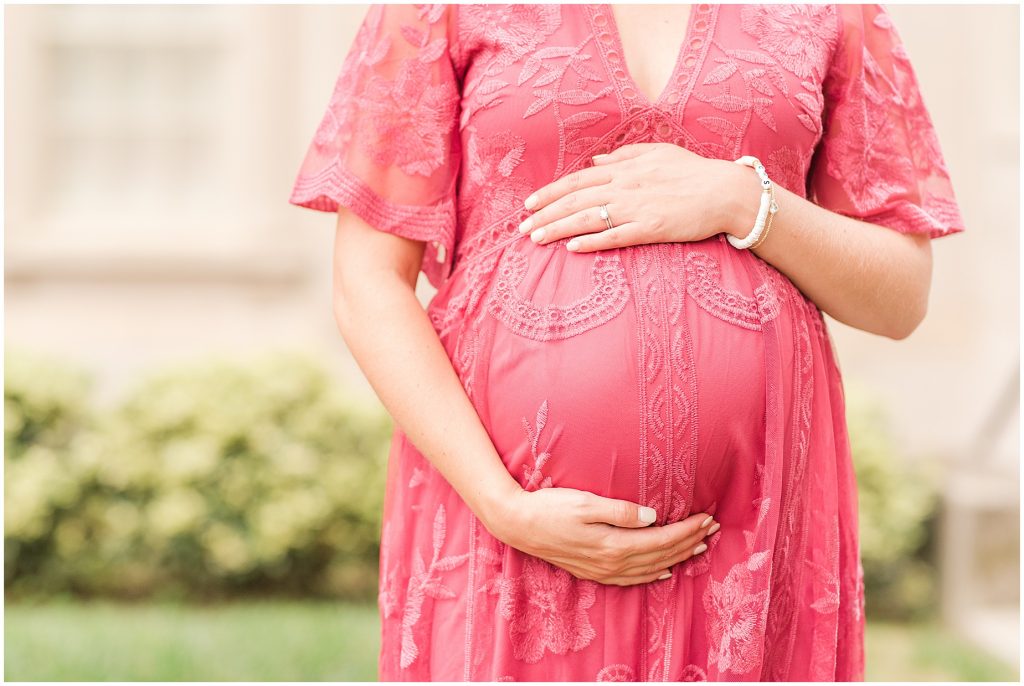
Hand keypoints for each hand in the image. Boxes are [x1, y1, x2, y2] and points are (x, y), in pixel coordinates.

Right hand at [486, 486, 719, 585]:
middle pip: (660, 554)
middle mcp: (611, 563)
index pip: (661, 539)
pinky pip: (631, 578)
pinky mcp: (593, 571)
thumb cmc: (549, 508)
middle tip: (712, 529)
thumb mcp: (585, 502)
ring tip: (698, 548)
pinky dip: (652, 574)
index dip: (686, 530)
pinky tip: (663, 570)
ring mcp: (602, 570)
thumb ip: (620, 511)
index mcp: (613, 544)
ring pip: (650, 567)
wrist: (517, 524)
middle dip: (688, 542)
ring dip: (677, 557)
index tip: (706, 518)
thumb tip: (652, 517)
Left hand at [517, 142, 746, 252]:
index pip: (578, 179)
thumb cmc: (694, 172)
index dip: (551, 191)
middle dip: (545, 213)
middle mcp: (625, 186)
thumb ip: (624, 155)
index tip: (530, 203)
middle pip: (575, 199)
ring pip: (587, 218)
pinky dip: (591, 241)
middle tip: (522, 228)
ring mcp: (637, 207)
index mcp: (625, 168)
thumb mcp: (657, 152)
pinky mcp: (651, 228)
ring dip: (558, 228)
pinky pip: (615, 236)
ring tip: (536, 239)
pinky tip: (571, 248)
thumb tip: (595, 159)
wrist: (727, 191)